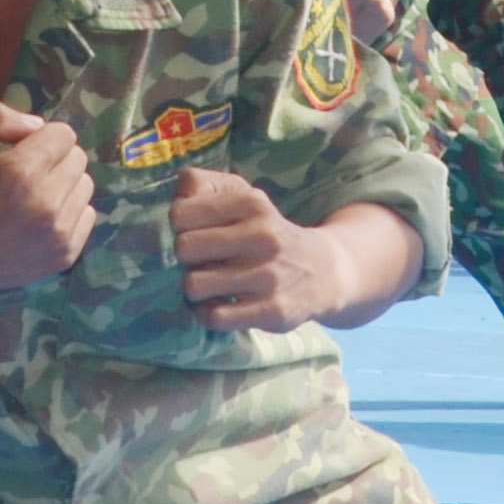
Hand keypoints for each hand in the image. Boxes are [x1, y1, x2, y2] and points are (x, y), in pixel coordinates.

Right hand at [0, 100, 95, 303]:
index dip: (42, 137)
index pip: (64, 134)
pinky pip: (87, 216)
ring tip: (32, 197)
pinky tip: (39, 220)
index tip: (22, 151)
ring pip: (85, 186)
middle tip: (26, 174)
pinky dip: (69, 212)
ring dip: (63, 185)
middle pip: (78, 158)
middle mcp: (46, 203)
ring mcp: (58, 233)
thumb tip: (38, 124)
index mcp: (20, 172)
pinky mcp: (65, 254)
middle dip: (55, 159)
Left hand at [171, 165, 341, 330]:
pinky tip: (221, 305)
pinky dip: (209, 314)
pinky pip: (214, 316)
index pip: (181, 213)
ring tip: (211, 286)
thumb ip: (205, 187)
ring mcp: (269, 275)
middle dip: (186, 259)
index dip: (181, 227)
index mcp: (252, 203)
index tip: (198, 233)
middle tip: (204, 262)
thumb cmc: (268, 234)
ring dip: (196, 290)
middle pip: (184, 248)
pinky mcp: (272, 310)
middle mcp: (263, 236)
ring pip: (194, 285)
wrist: (325, 271)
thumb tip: (178, 194)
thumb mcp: (247, 199)